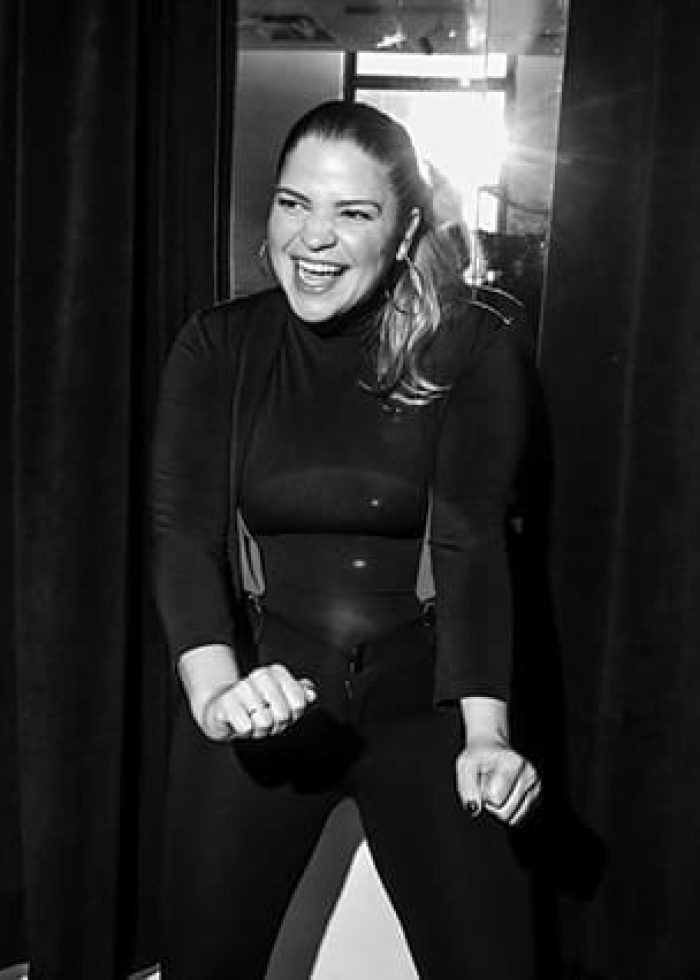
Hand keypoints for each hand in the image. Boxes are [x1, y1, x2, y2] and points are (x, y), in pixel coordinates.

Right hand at [201, 664, 316, 741]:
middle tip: (267, 720)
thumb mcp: (282, 700)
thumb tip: (311, 695)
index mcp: (276, 672)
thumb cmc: (257, 705)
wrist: (222, 709)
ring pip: (265, 723)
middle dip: (277, 725)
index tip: (283, 712)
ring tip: (253, 722)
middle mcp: (260, 675)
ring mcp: (241, 688)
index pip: (300, 702)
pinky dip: (245, 732)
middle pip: (284, 714)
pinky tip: (240, 723)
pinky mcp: (225, 703)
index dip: (295, 715)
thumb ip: (301, 695)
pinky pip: (246, 728)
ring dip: (260, 730)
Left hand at [455, 737, 540, 825]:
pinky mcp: (535, 796)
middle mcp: (529, 775)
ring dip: (499, 808)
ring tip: (496, 790)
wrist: (493, 748)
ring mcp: (535, 787)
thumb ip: (466, 786)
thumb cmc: (479, 756)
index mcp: (513, 763)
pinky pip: (517, 818)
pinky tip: (504, 795)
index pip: (495, 798)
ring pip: (512, 818)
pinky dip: (507, 810)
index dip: (482, 796)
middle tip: (487, 787)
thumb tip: (474, 808)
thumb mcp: (465, 764)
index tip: (481, 783)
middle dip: (491, 805)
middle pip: (504, 812)